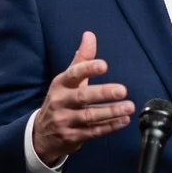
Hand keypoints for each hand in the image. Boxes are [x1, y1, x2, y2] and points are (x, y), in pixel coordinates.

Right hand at [32, 32, 135, 165]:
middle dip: (103, 93)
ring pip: (90, 116)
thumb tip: (89, 35)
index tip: (104, 65)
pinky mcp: (73, 137)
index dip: (88, 69)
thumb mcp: (67, 80)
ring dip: (111, 112)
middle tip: (123, 90)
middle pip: (82, 97)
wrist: (42, 134)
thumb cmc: (61, 100)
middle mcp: (61, 102)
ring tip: (129, 107)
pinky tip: (124, 120)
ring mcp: (66, 121)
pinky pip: (94, 132)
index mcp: (60, 84)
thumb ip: (81, 59)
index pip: (73, 74)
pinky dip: (110, 126)